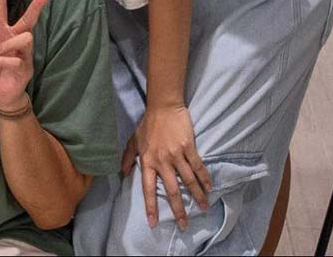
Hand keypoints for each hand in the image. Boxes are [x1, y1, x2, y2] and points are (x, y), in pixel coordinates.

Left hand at [0, 0, 48, 112]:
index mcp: (1, 31)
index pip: (1, 6)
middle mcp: (15, 38)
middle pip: (28, 19)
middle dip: (36, 6)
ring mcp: (23, 53)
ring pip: (23, 38)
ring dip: (5, 46)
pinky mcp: (26, 67)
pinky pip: (15, 60)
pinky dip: (0, 62)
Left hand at [121, 104, 211, 230]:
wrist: (163, 106)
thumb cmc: (148, 123)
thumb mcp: (133, 140)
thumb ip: (128, 158)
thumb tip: (123, 173)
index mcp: (147, 161)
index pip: (148, 189)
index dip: (151, 207)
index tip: (153, 223)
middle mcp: (161, 161)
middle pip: (171, 190)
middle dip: (179, 210)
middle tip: (184, 225)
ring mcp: (175, 155)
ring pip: (188, 181)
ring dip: (197, 196)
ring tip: (204, 208)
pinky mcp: (188, 148)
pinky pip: (198, 167)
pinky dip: (205, 179)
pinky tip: (210, 188)